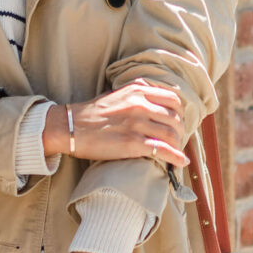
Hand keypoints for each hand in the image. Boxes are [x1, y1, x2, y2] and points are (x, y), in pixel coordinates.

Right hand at [42, 81, 182, 163]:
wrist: (71, 127)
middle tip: (177, 138)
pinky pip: (162, 150)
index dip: (179, 112)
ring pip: (171, 134)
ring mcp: (137, 124)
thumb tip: (154, 93)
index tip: (177, 121)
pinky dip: (176, 157)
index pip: (173, 99)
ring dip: (178, 145)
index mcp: (138, 91)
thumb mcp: (118, 93)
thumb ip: (137, 91)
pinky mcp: (133, 143)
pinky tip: (181, 162)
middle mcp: (140, 105)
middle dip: (180, 130)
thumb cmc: (92, 113)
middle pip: (175, 117)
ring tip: (175, 151)